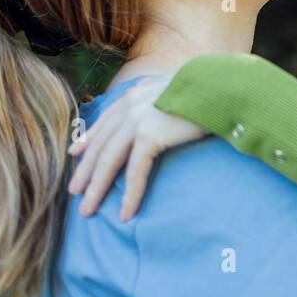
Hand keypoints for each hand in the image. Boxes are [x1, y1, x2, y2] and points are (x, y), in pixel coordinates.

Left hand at [67, 73, 205, 220]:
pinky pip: (135, 171)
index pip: (105, 120)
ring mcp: (137, 120)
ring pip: (109, 161)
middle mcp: (130, 105)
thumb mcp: (177, 89)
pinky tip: (126, 213)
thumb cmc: (208, 89)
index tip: (76, 154)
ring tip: (88, 210)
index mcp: (135, 94)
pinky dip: (130, 195)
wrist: (221, 84)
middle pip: (101, 144)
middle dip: (85, 171)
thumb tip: (163, 110)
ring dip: (97, 189)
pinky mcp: (150, 135)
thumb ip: (161, 99)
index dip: (88, 139)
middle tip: (74, 192)